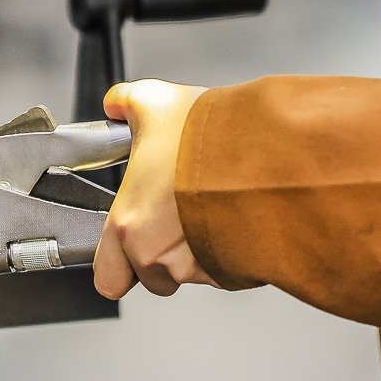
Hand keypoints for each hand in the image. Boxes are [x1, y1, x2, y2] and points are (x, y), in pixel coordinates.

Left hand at [94, 79, 218, 299]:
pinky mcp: (233, 273)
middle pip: (153, 276)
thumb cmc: (213, 136)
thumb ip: (125, 103)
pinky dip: (228, 252)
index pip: (108, 278)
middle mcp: (158, 256)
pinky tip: (234, 216)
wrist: (272, 153)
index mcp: (128, 225)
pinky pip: (224, 271)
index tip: (125, 247)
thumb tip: (117, 104)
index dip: (117, 264)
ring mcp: (197, 268)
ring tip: (210, 207)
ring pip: (190, 272)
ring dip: (197, 250)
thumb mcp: (156, 103)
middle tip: (176, 217)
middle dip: (162, 255)